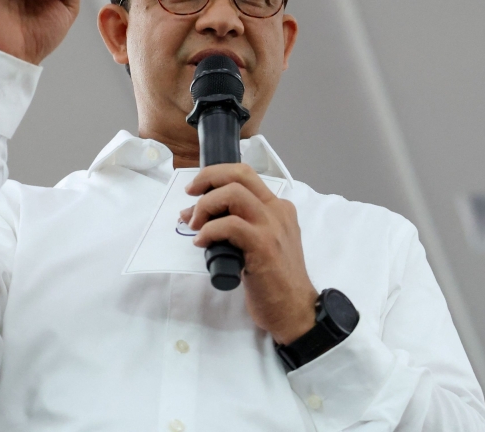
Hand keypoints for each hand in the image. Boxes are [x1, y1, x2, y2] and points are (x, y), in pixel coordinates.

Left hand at [181, 164, 317, 344]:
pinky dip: (209, 231)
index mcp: (278, 208)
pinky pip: (229, 225)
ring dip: (205, 205)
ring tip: (195, 225)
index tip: (196, 190)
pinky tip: (202, 243)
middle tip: (190, 195)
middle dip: (208, 178)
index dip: (216, 176)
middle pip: (239, 174)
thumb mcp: (261, 245)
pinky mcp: (263, 245)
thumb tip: (200, 216)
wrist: (295, 309)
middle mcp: (277, 211)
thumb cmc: (274, 281)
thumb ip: (238, 227)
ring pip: (233, 193)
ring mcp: (272, 226)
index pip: (246, 175)